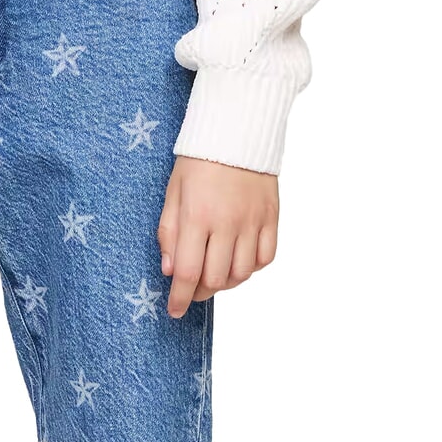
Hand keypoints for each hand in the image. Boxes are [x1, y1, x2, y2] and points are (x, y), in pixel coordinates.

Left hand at [157, 156, 279, 318]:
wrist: (237, 129)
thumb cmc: (198, 161)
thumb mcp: (172, 194)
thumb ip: (169, 233)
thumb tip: (170, 271)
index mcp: (198, 217)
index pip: (188, 273)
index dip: (180, 298)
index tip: (174, 311)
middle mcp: (228, 223)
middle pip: (216, 279)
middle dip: (200, 292)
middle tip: (192, 289)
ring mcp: (253, 221)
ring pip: (242, 273)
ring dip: (226, 282)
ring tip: (214, 274)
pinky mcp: (272, 217)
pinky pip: (266, 257)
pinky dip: (252, 267)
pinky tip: (238, 260)